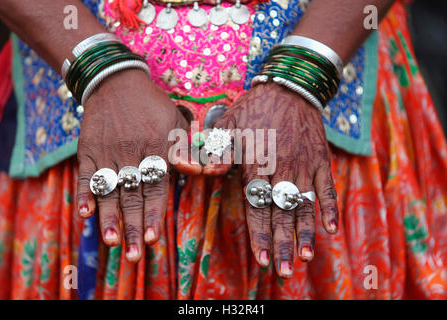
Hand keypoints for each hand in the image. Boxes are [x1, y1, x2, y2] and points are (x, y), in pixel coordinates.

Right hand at [76, 69, 199, 262]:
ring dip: (109, 217)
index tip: (153, 237)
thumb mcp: (176, 122)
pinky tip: (84, 214)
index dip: (154, 213)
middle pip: (132, 195)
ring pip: (109, 190)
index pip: (156, 187)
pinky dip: (84, 195)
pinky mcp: (88, 150)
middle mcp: (131, 153)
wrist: (116, 82)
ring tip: (112, 241)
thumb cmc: (152, 106)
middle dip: (133, 225)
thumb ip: (185, 149)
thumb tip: (198, 171)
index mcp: (156, 148)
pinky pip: (86, 175)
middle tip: (133, 253)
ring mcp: (107, 152)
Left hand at [204, 83, 338, 277]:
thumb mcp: (228, 123)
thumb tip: (206, 171)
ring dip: (306, 232)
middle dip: (282, 243)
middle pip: (281, 212)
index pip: (257, 206)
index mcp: (257, 163)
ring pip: (305, 205)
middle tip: (284, 269)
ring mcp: (304, 165)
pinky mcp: (320, 159)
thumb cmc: (254, 107)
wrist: (289, 87)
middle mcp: (282, 169)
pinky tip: (332, 229)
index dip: (259, 233)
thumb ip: (217, 149)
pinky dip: (330, 207)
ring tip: (306, 256)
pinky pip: (326, 187)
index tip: (261, 258)